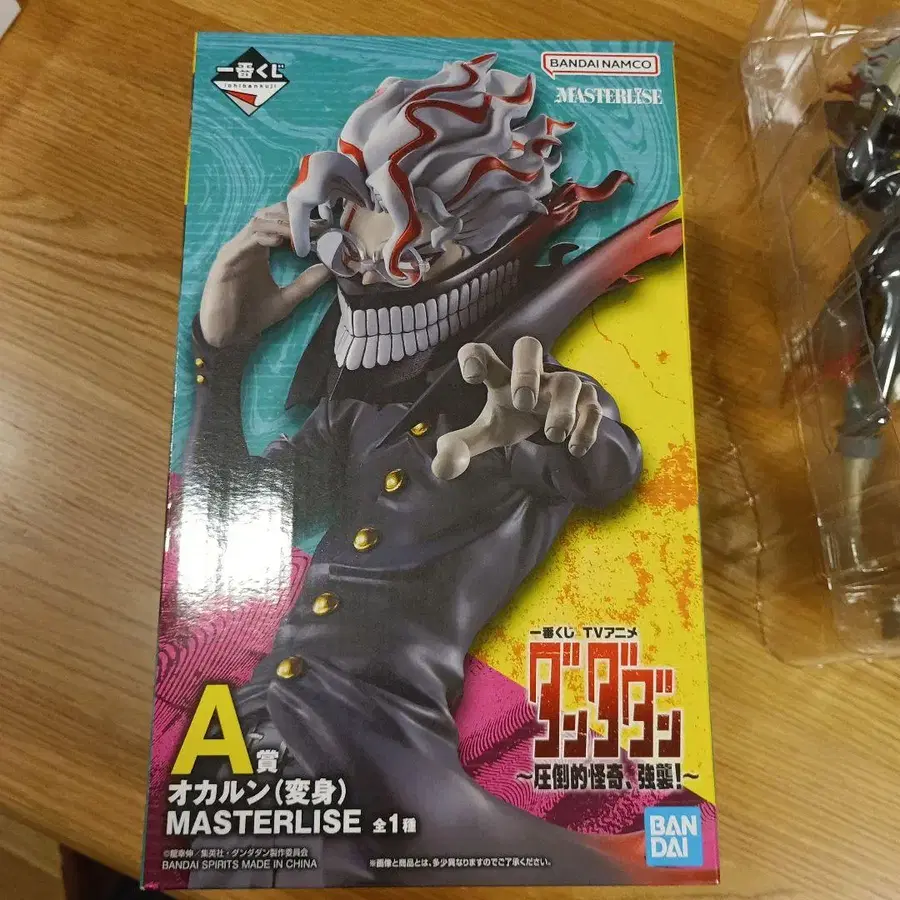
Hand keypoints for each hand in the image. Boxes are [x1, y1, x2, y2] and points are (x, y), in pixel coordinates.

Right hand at [198, 202, 332, 347]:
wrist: (227, 334)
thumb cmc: (252, 315)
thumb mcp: (286, 300)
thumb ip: (306, 284)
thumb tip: (328, 269)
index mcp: (260, 250)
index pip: (278, 222)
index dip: (299, 220)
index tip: (323, 226)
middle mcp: (247, 245)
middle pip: (268, 214)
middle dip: (292, 215)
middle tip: (315, 224)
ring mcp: (235, 250)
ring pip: (257, 222)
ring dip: (281, 224)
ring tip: (302, 231)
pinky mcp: (226, 261)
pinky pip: (245, 242)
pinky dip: (263, 237)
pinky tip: (279, 240)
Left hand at [432, 336, 602, 479]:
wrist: (553, 421)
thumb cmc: (513, 417)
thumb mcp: (487, 432)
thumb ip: (462, 446)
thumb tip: (441, 468)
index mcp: (499, 376)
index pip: (482, 353)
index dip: (475, 357)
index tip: (473, 377)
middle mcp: (532, 374)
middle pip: (529, 347)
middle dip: (526, 372)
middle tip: (522, 403)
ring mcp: (561, 385)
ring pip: (569, 381)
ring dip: (561, 409)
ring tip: (552, 436)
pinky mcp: (586, 402)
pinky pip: (592, 407)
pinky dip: (586, 427)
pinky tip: (574, 448)